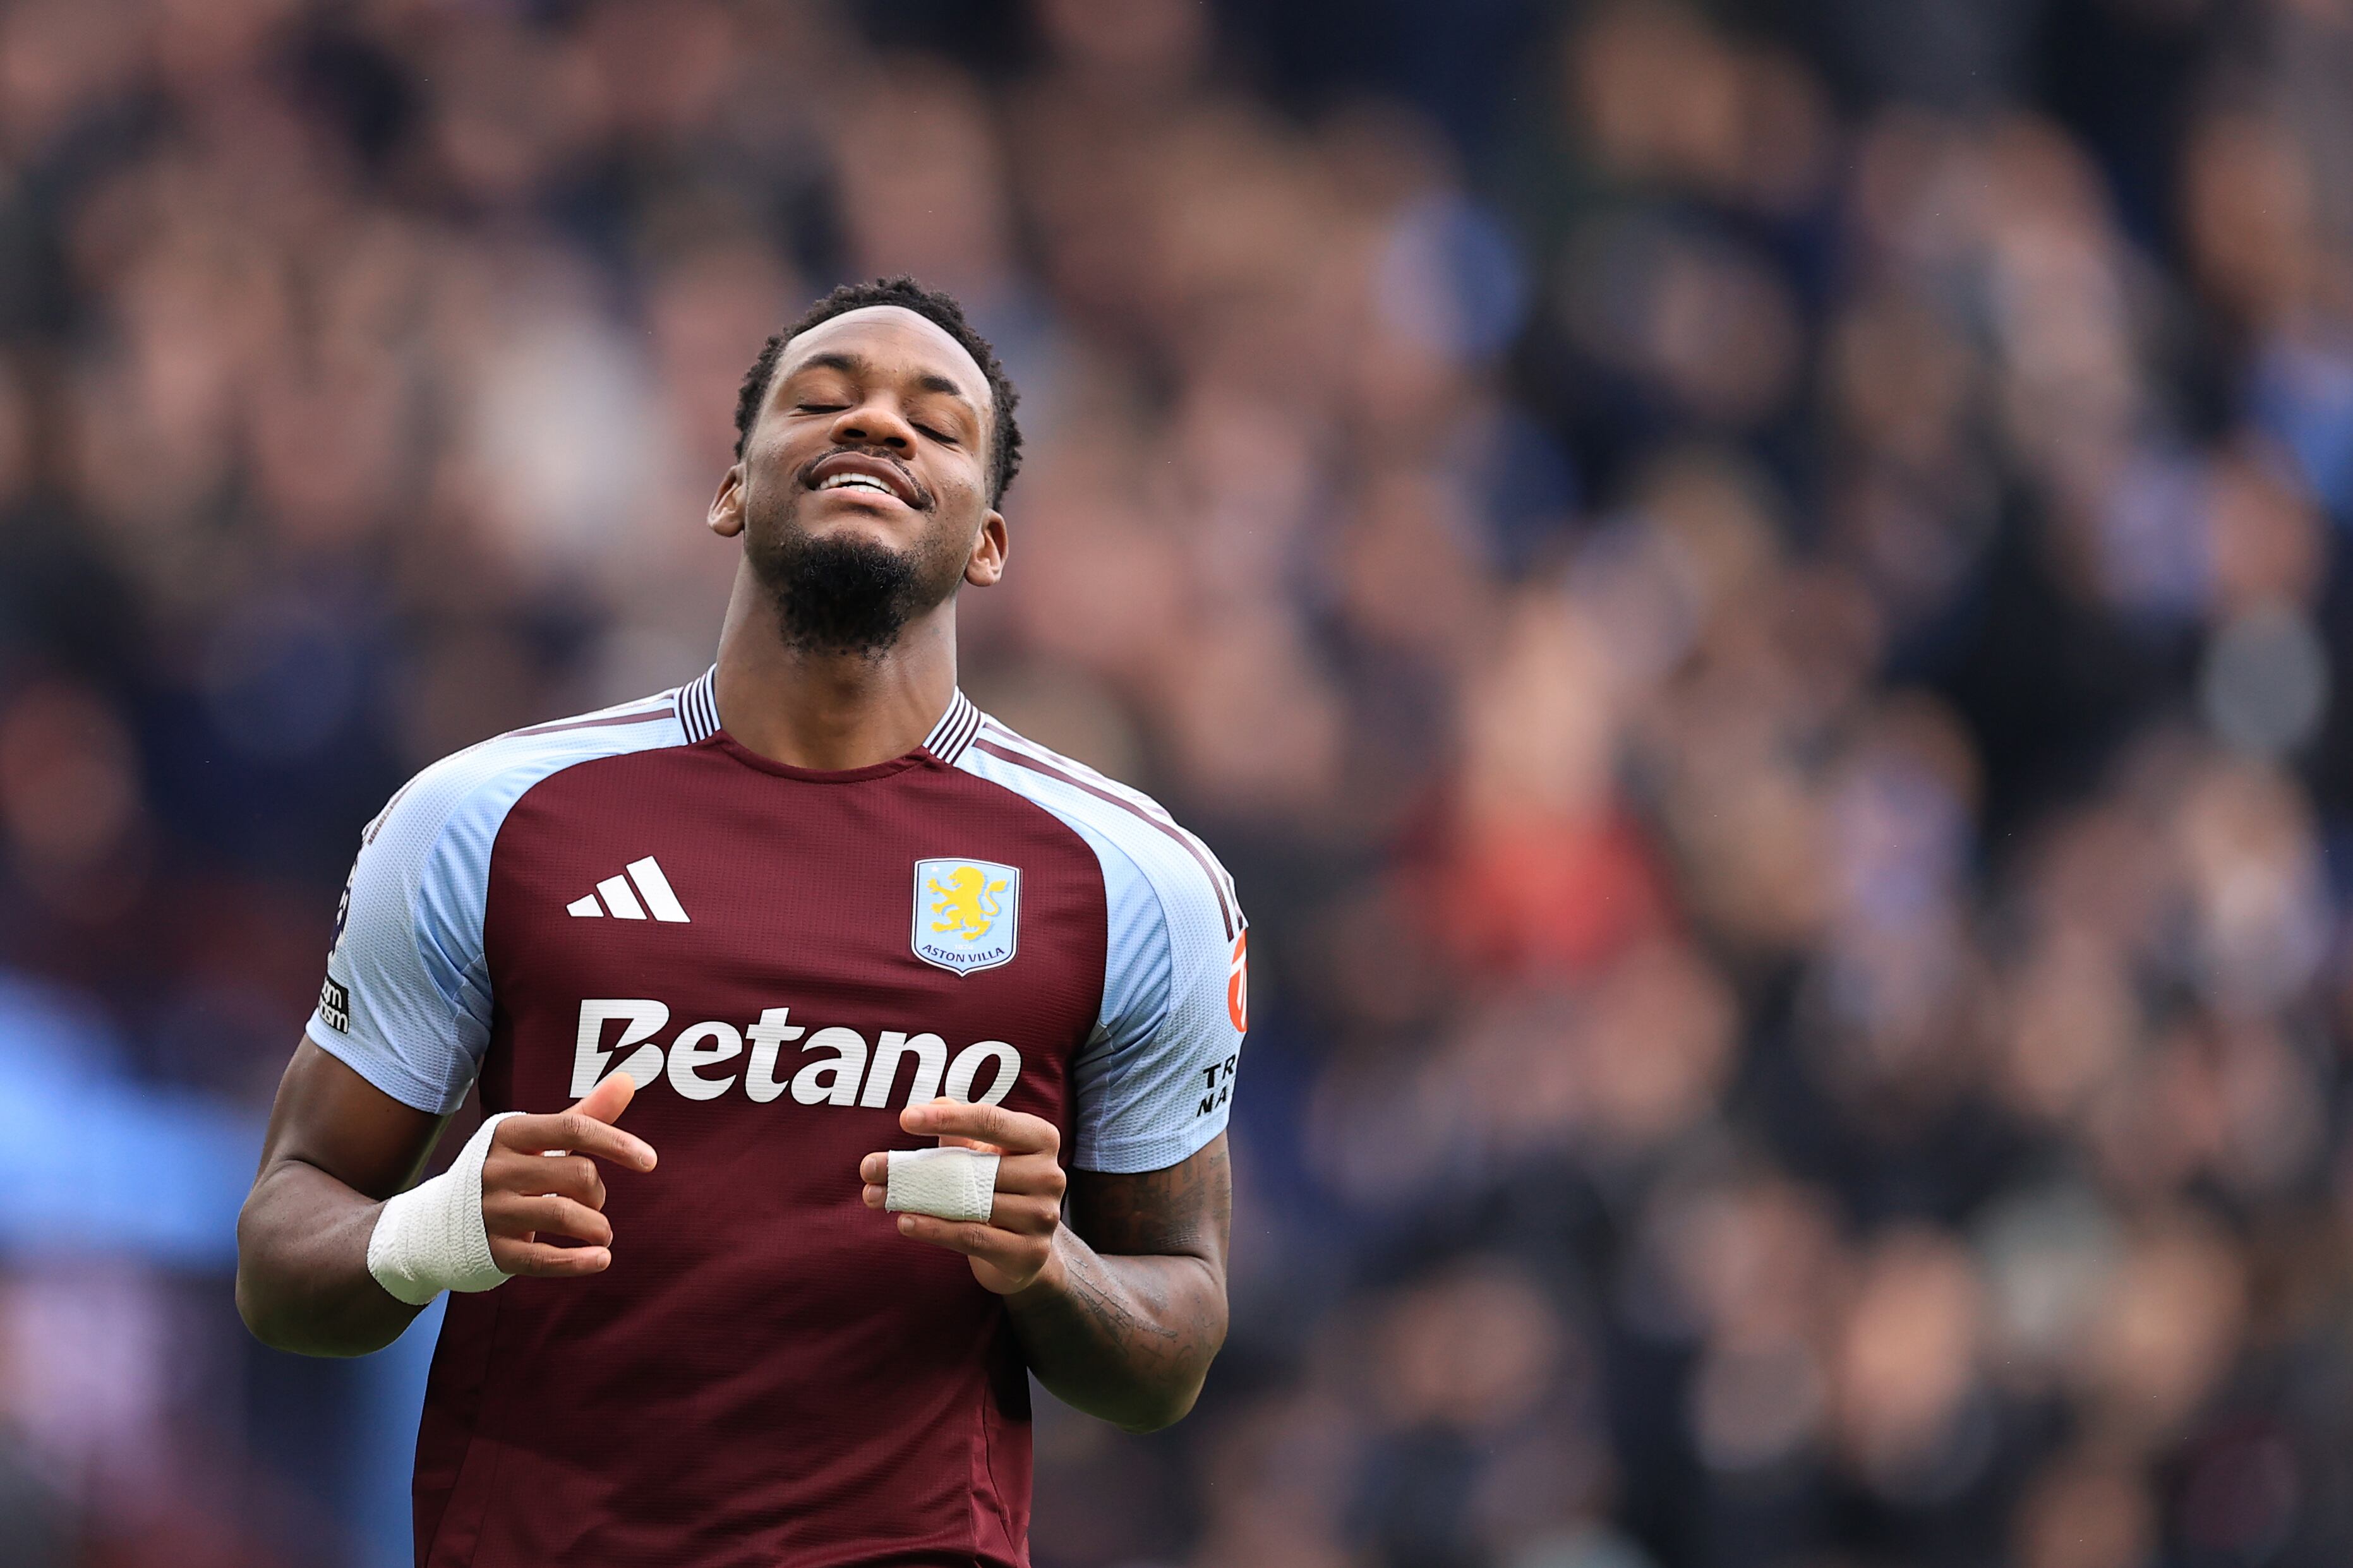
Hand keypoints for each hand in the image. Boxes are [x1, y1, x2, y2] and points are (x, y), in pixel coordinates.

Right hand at [481, 1073, 658, 1279]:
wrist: (436, 1222)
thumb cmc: (506, 1171)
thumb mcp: (537, 1139)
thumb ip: (585, 1114)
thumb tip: (627, 1080)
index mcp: (510, 1133)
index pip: (573, 1128)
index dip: (617, 1143)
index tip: (650, 1161)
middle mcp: (497, 1169)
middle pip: (577, 1174)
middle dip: (599, 1191)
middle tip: (593, 1201)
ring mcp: (492, 1212)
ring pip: (565, 1215)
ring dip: (597, 1226)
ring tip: (600, 1232)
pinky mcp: (493, 1250)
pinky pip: (543, 1259)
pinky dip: (578, 1261)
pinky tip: (601, 1258)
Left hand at [861, 1098, 1067, 1295]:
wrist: (1026, 1250)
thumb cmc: (999, 1188)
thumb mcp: (984, 1154)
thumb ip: (960, 1130)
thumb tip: (933, 1104)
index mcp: (1040, 1139)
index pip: (992, 1121)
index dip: (948, 1119)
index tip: (904, 1119)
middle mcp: (1049, 1175)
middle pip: (974, 1166)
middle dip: (915, 1167)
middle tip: (870, 1167)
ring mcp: (1042, 1216)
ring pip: (970, 1203)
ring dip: (916, 1201)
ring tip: (876, 1196)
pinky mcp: (1028, 1253)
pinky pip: (972, 1236)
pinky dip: (934, 1229)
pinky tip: (905, 1221)